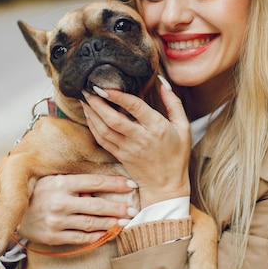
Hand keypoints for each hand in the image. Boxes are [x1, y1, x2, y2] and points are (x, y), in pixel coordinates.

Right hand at [17, 173, 137, 245]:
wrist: (14, 214)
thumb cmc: (40, 194)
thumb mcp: (55, 181)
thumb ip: (77, 184)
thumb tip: (104, 188)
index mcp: (61, 183)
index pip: (95, 182)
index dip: (115, 184)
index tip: (131, 185)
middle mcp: (59, 202)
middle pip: (97, 205)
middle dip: (118, 208)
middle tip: (133, 210)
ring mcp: (56, 221)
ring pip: (91, 223)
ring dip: (111, 223)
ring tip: (126, 222)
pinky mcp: (54, 237)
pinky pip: (81, 238)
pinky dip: (97, 237)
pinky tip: (108, 234)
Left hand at [81, 83, 190, 208]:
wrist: (166, 185)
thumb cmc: (176, 154)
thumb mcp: (183, 127)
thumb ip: (173, 103)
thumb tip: (162, 82)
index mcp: (156, 127)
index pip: (134, 107)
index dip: (117, 95)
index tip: (104, 85)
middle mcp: (139, 138)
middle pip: (113, 119)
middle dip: (97, 102)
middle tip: (87, 88)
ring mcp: (127, 148)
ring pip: (103, 129)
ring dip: (91, 113)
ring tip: (84, 98)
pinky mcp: (119, 155)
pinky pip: (102, 139)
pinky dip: (92, 126)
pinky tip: (89, 115)